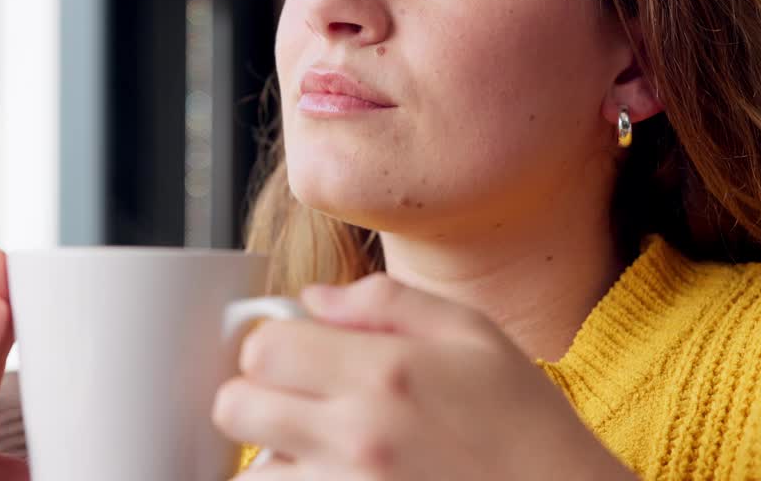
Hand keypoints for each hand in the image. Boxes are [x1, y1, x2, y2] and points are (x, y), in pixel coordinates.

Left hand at [212, 273, 635, 479]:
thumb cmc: (524, 425)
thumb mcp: (474, 334)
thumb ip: (386, 303)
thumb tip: (313, 298)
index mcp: (385, 374)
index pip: (264, 348)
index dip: (272, 342)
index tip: (296, 350)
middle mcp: (357, 438)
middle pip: (236, 407)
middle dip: (255, 395)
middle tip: (297, 397)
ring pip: (252, 471)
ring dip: (272, 455)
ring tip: (319, 448)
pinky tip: (334, 476)